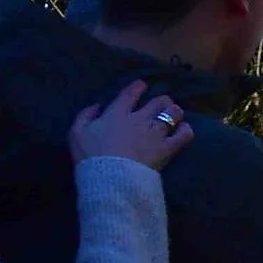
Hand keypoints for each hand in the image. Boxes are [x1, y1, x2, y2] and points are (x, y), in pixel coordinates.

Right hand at [69, 81, 194, 169]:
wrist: (110, 177)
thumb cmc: (90, 156)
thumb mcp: (77, 132)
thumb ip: (85, 115)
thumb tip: (97, 106)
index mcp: (117, 113)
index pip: (131, 93)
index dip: (138, 87)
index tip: (142, 86)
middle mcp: (140, 119)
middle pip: (158, 101)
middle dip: (162, 100)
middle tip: (162, 105)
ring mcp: (156, 133)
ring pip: (173, 113)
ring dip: (174, 112)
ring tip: (174, 115)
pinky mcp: (167, 148)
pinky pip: (184, 135)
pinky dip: (186, 130)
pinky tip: (183, 130)